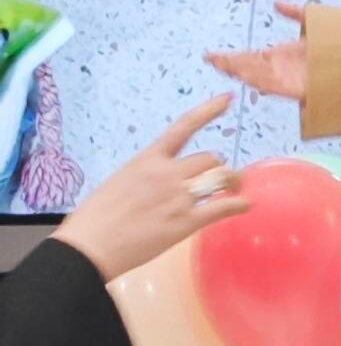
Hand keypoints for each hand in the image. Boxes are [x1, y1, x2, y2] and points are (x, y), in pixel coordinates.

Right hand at [55, 94, 248, 282]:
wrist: (90, 246)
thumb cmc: (95, 218)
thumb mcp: (119, 182)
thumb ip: (145, 177)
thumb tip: (159, 183)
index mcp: (147, 159)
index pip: (184, 127)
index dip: (208, 111)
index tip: (227, 100)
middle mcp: (167, 173)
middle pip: (209, 159)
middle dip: (217, 168)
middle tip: (222, 179)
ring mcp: (178, 196)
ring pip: (219, 178)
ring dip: (231, 183)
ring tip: (234, 189)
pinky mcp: (185, 222)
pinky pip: (222, 208)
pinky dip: (238, 205)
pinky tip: (245, 205)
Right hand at [205, 0, 308, 104]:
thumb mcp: (316, 23)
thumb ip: (296, 13)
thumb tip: (277, 3)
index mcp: (284, 56)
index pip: (251, 58)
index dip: (232, 57)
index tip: (212, 55)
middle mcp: (283, 69)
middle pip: (250, 67)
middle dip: (230, 64)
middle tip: (210, 58)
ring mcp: (290, 79)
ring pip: (258, 76)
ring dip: (240, 70)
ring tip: (221, 64)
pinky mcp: (299, 87)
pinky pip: (274, 83)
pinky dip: (258, 79)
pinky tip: (244, 75)